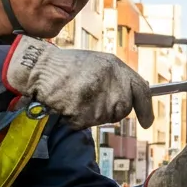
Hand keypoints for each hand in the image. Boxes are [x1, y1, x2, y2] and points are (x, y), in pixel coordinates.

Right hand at [3, 36, 152, 129]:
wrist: (39, 69)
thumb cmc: (67, 66)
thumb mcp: (98, 63)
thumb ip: (118, 77)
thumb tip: (133, 95)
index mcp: (116, 67)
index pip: (141, 91)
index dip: (146, 109)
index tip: (147, 122)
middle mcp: (112, 83)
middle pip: (123, 109)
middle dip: (111, 108)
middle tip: (91, 96)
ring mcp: (98, 99)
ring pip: (104, 118)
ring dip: (92, 113)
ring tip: (76, 95)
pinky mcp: (84, 113)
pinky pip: (86, 123)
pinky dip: (77, 118)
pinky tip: (68, 103)